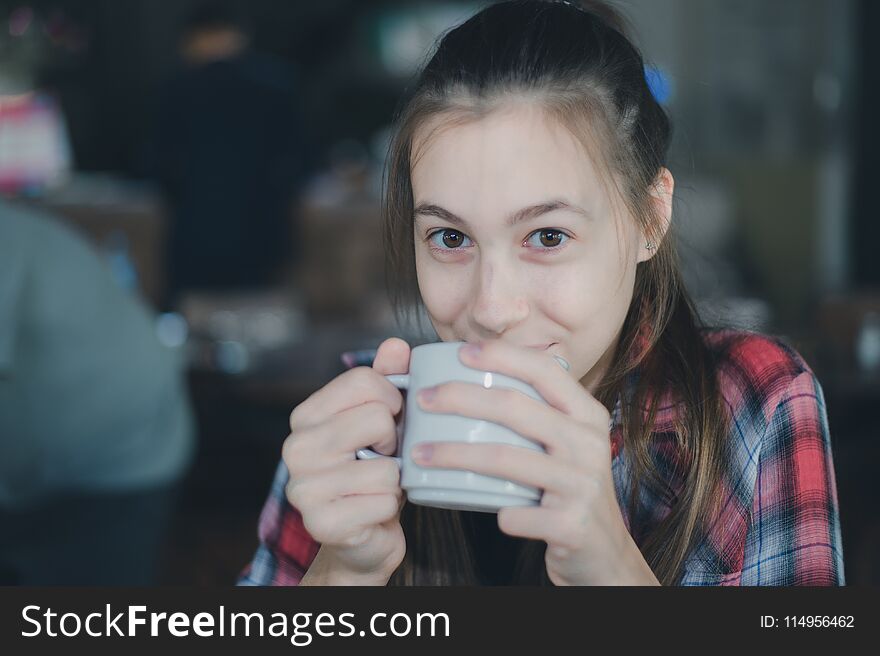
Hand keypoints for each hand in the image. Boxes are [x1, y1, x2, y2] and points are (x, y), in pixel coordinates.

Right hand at [282, 337, 410, 583]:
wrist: (361, 536)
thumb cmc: (373, 472)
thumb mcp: (382, 422)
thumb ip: (388, 381)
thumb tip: (396, 346)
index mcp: (306, 416)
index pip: (364, 380)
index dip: (392, 401)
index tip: (388, 423)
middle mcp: (296, 447)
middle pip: (377, 417)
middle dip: (395, 442)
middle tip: (382, 459)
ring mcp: (304, 487)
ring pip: (386, 465)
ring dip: (394, 480)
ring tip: (376, 486)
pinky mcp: (321, 523)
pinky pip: (385, 500)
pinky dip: (389, 507)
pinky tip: (372, 511)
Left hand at [411, 340, 658, 584]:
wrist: (604, 553)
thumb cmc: (571, 490)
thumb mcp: (569, 444)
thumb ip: (540, 413)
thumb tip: (480, 378)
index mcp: (587, 416)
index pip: (545, 370)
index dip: (502, 355)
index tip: (461, 352)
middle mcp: (589, 444)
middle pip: (515, 407)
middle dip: (460, 397)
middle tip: (422, 399)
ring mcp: (582, 484)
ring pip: (505, 458)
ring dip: (454, 454)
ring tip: (419, 453)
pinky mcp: (571, 524)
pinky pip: (516, 513)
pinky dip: (493, 511)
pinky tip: (474, 507)